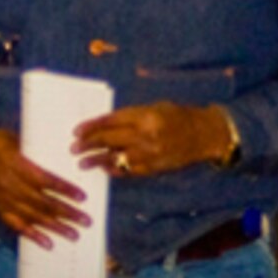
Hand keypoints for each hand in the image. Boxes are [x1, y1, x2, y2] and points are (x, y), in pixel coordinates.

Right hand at [0, 126, 88, 248]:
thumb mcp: (12, 139)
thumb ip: (34, 151)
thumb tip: (61, 155)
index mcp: (13, 163)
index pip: (44, 180)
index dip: (64, 189)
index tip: (82, 197)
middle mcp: (8, 184)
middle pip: (42, 202)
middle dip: (66, 213)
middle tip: (86, 221)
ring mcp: (1, 199)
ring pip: (32, 216)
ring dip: (55, 227)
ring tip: (74, 234)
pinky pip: (16, 225)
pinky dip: (32, 235)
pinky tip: (47, 243)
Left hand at [72, 103, 232, 179]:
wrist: (204, 135)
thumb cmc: (179, 116)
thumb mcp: (155, 108)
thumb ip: (131, 117)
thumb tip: (106, 126)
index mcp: (145, 116)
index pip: (111, 121)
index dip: (91, 126)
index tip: (77, 131)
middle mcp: (145, 135)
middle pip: (109, 139)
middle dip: (89, 144)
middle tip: (73, 147)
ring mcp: (149, 154)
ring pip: (115, 158)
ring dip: (96, 160)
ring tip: (81, 162)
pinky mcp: (153, 167)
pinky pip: (128, 170)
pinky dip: (114, 169)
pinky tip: (103, 168)